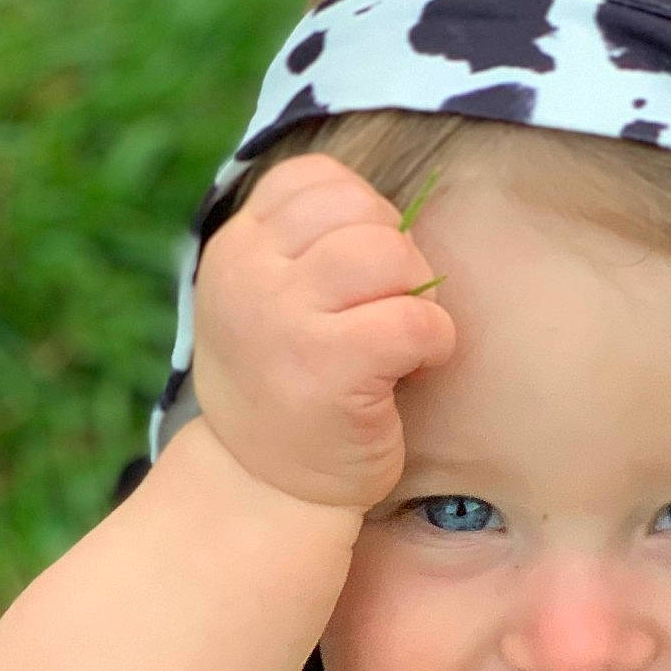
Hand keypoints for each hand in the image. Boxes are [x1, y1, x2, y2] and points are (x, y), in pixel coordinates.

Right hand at [191, 153, 456, 511]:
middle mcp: (250, 275)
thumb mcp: (264, 305)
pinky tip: (416, 370)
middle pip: (361, 213)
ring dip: (418, 296)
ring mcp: (285, 320)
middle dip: (399, 258)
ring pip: (389, 255)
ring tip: (404, 340)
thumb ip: (299, 250)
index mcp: (236, 248)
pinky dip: (435, 342)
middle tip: (392, 312)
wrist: (264, 490)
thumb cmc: (285, 393)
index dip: (363, 215)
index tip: (364, 274)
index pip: (316, 180)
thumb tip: (387, 216)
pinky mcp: (330, 368)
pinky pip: (414, 321)